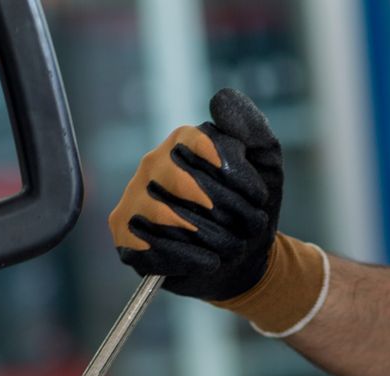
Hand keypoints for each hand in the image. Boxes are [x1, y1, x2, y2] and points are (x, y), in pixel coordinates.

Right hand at [109, 89, 326, 334]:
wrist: (241, 260)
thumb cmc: (249, 210)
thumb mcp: (265, 168)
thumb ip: (253, 130)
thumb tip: (219, 99)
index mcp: (182, 141)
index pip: (203, 146)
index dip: (236, 176)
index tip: (258, 199)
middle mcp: (152, 165)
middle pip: (184, 182)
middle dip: (226, 210)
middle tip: (249, 227)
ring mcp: (134, 199)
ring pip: (167, 215)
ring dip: (210, 236)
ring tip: (232, 246)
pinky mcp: (125, 235)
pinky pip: (150, 245)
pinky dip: (187, 257)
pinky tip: (209, 261)